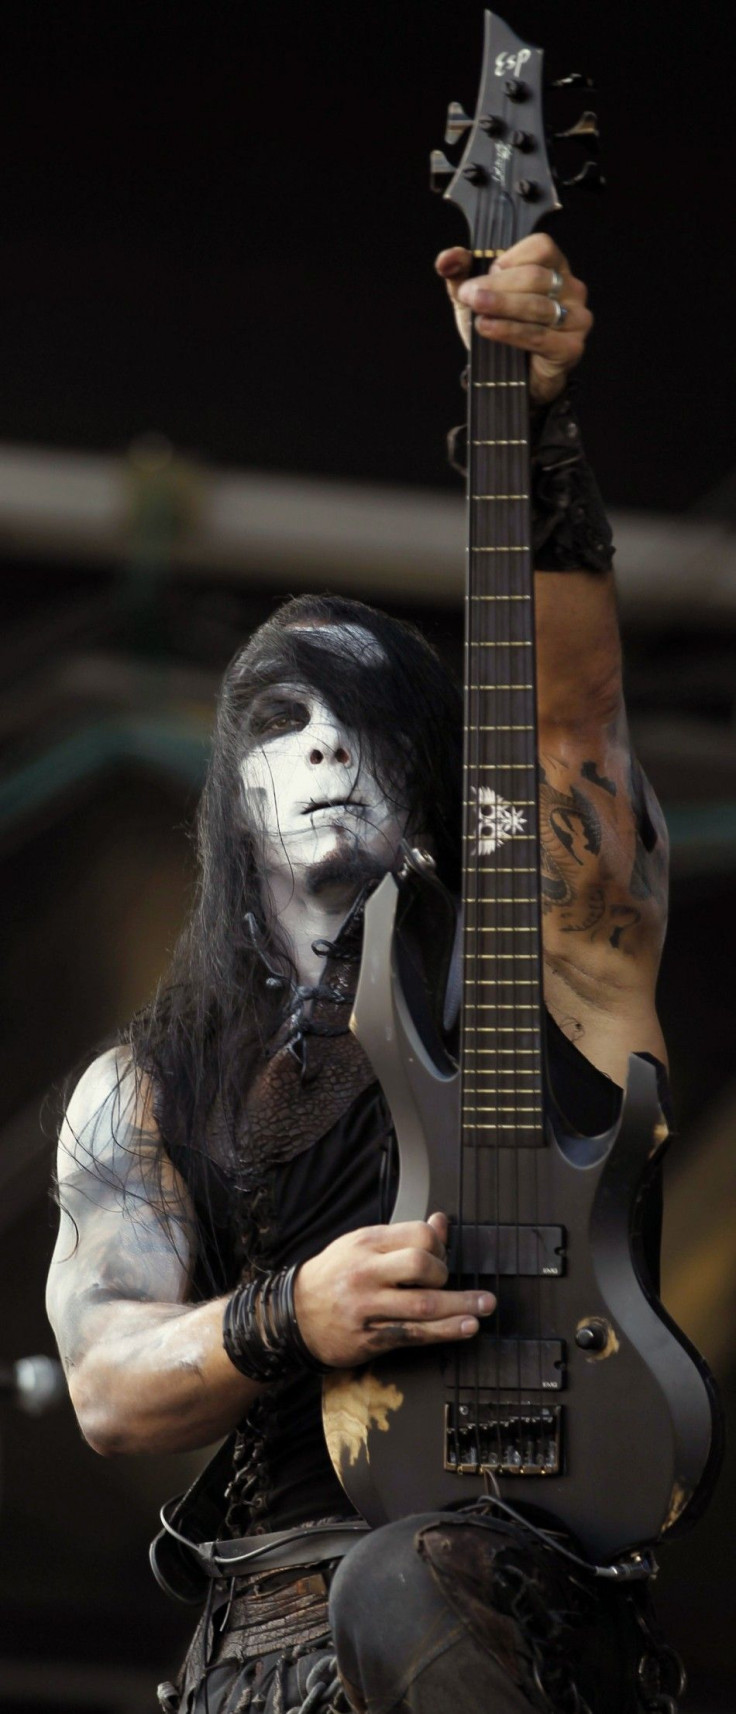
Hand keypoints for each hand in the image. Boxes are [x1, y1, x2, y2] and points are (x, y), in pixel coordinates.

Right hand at [293, 1212, 495, 1367]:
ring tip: (484, 1306)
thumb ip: (402, 1237)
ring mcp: (367, 1306)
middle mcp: (366, 1272)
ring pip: (423, 1305)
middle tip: (449, 1282)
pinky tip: (465, 1327)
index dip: (439, 1246)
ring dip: (461, 1306)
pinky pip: (415, 1333)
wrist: (291, 1316)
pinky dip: (446, 1331)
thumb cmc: (332, 1277)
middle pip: (421, 1266)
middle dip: (445, 1275)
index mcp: (366, 1243)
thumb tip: (441, 1221)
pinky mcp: (370, 1337)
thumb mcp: (361, 1246)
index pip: (416, 1234)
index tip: (442, 1257)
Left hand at [435, 234, 591, 405]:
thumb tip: (446, 258)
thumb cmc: (502, 328)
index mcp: (554, 268)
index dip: (510, 258)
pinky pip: (538, 335)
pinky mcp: (570, 347)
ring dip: (502, 306)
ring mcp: (576, 319)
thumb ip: (462, 273)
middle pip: (536, 277)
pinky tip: (489, 329)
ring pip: (537, 305)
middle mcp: (571, 289)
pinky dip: (510, 331)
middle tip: (470, 294)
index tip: (484, 274)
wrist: (512, 377)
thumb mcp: (476, 297)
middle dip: (497, 285)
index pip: (541, 247)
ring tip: (477, 310)